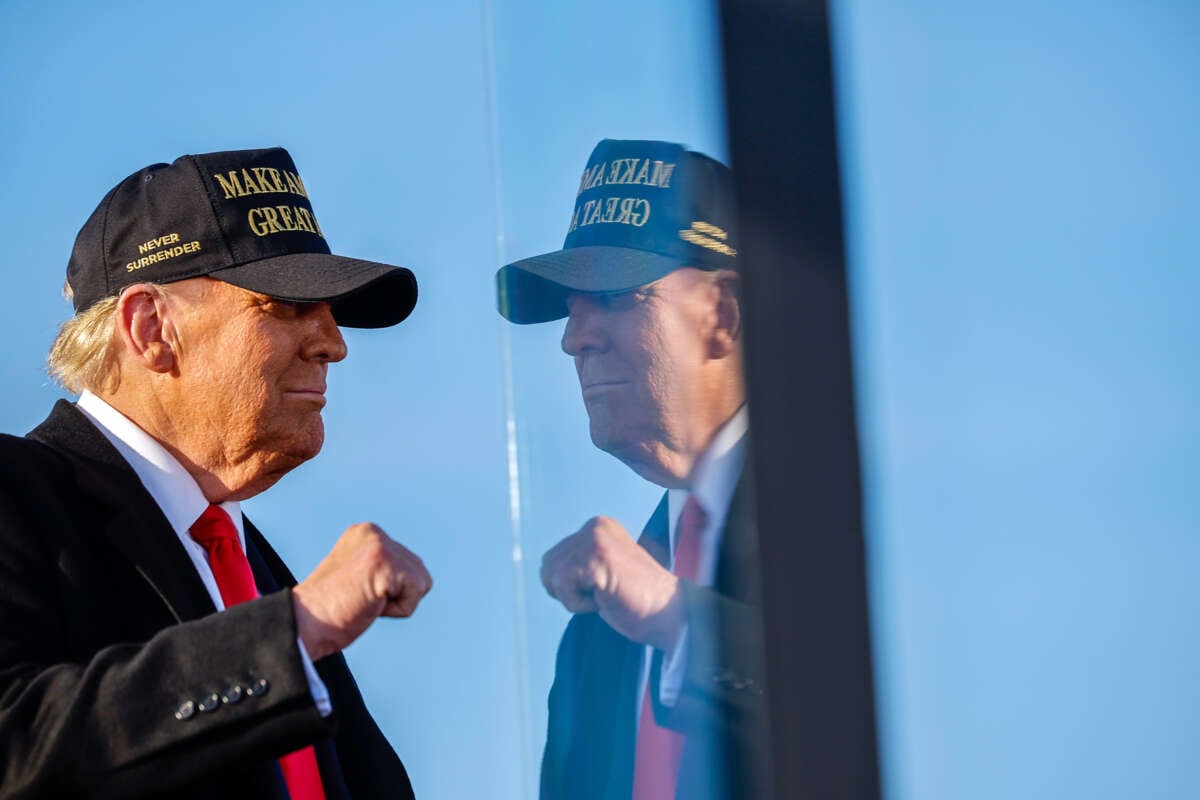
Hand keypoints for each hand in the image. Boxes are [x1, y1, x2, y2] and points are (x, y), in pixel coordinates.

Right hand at [291, 522, 431, 659]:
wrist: (302, 624)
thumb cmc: (328, 611)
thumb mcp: (359, 576)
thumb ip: (383, 567)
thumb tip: (414, 576)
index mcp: (366, 532)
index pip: (407, 564)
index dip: (388, 589)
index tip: (357, 593)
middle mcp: (374, 532)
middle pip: (418, 572)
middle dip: (395, 594)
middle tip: (360, 599)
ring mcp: (381, 546)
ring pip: (421, 583)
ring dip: (397, 603)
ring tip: (364, 601)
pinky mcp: (387, 564)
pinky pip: (414, 596)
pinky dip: (397, 611)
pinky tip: (368, 605)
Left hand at [540, 516, 684, 651]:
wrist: (669, 613)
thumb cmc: (637, 600)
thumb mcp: (601, 570)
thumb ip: (578, 562)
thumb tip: (547, 572)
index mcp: (597, 526)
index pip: (553, 559)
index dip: (569, 586)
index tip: (603, 588)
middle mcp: (594, 526)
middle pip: (547, 567)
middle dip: (569, 591)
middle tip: (604, 593)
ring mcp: (595, 540)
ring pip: (552, 578)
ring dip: (575, 598)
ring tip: (606, 595)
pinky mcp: (595, 558)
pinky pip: (563, 589)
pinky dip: (579, 605)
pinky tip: (606, 599)